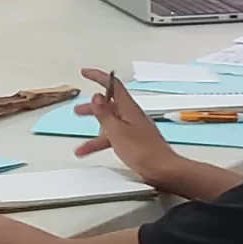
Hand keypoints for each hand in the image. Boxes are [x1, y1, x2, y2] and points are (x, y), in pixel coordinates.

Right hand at [75, 69, 182, 184]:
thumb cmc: (144, 152)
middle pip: (109, 105)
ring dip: (95, 131)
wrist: (163, 170)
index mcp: (129, 109)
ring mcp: (135, 129)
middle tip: (79, 109)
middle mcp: (132, 116)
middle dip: (93, 108)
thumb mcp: (117, 131)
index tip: (85, 73)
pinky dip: (103, 142)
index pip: (113, 85)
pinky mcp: (136, 141)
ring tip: (81, 144)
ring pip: (110, 124)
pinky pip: (115, 137)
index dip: (98, 77)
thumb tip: (97, 96)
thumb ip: (105, 114)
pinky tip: (95, 152)